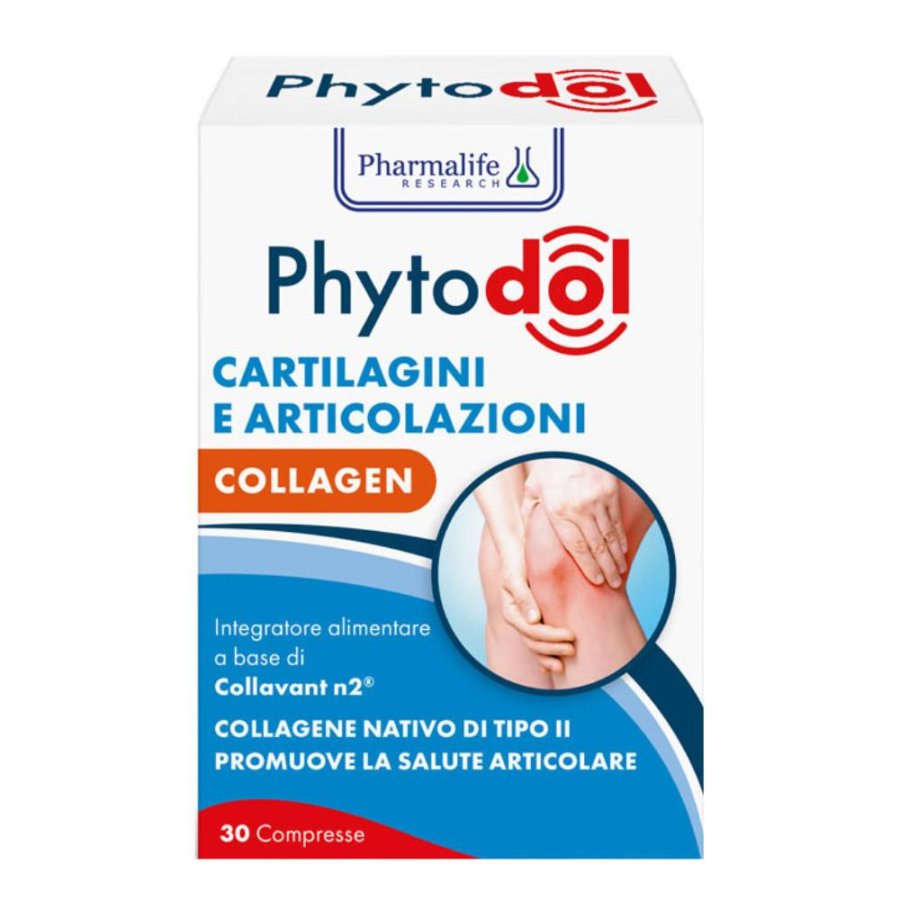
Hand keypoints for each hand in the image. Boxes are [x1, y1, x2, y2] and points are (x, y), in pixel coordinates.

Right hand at [497, 544, 575, 673]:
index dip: (551, 637)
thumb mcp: (516, 576)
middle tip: (573, 649)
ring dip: (551, 654)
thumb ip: (523, 596)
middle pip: (534, 642)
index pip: (531, 631)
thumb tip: (533, 619)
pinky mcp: (533, 619)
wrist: (517, 550)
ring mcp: (525, 621)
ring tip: (570, 656)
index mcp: (511, 611)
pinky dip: (545, 655)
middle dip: (553, 648)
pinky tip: (555, 665)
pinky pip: (537, 642)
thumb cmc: (517, 561)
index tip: (571, 635)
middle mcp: (517, 619)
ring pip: (535, 646)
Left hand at [522, 460, 628, 587]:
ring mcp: (596, 499)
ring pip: (610, 536)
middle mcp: (579, 508)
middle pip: (597, 547)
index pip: (577, 548)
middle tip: (613, 584)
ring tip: (620, 572)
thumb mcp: (531, 492)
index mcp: (558, 512)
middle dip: (607, 569)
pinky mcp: (609, 491)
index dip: (589, 568)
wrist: (567, 444)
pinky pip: (616, 520)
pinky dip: (621, 537)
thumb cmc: (546, 469)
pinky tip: (622, 549)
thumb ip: (531, 518)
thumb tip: (529, 543)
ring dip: (617, 556)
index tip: (596, 581)